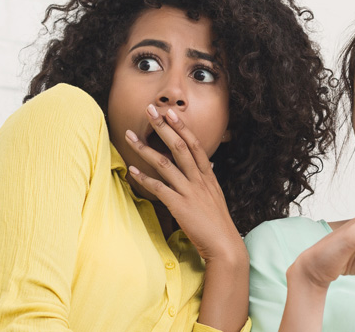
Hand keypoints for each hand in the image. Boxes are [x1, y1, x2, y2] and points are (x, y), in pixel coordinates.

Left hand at [124, 105, 242, 261]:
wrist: (224, 245)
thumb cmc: (217, 223)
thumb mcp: (216, 195)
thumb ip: (208, 178)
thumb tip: (207, 162)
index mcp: (207, 176)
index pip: (195, 144)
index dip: (182, 127)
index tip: (171, 112)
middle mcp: (199, 180)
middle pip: (179, 147)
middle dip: (163, 127)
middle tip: (150, 110)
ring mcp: (190, 192)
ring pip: (165, 164)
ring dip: (145, 148)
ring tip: (130, 136)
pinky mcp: (180, 206)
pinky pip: (159, 188)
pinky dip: (144, 178)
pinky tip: (131, 171)